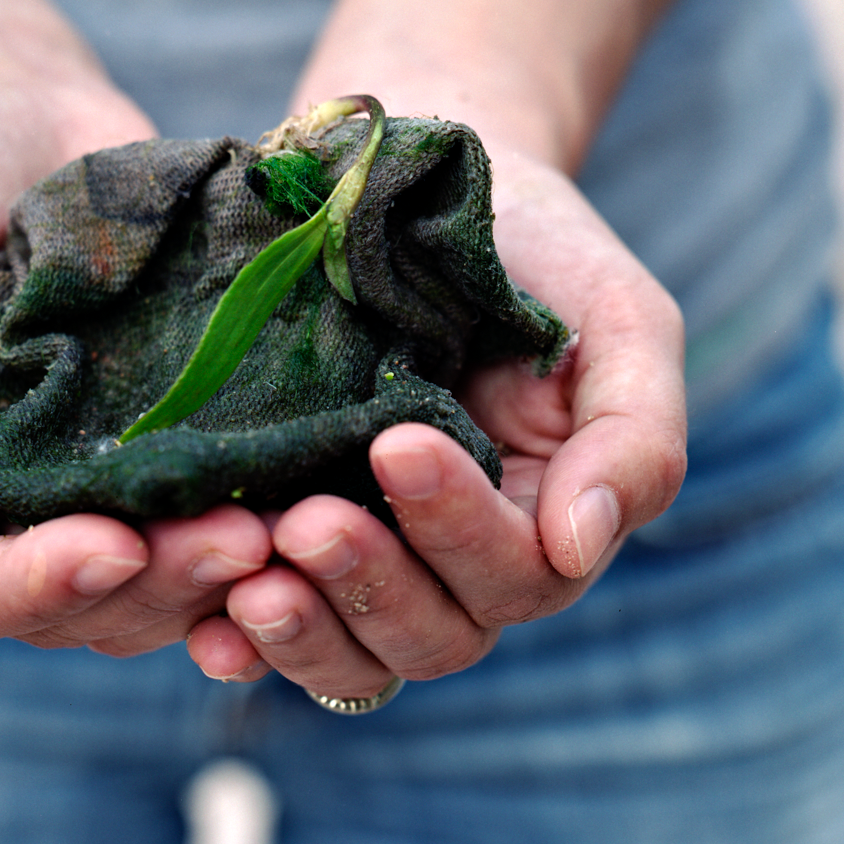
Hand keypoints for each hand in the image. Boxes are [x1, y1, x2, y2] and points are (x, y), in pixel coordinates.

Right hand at [0, 72, 281, 655]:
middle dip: (164, 585)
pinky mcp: (189, 443)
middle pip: (86, 611)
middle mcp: (19, 518)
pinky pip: (233, 511)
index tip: (110, 545)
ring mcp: (111, 489)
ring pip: (173, 585)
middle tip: (244, 538)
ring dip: (231, 572)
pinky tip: (333, 497)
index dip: (33, 590)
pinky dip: (283, 522)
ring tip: (299, 526)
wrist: (6, 100)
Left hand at [183, 148, 687, 696]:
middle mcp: (461, 566)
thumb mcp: (620, 320)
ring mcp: (376, 565)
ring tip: (250, 585)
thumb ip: (635, 435)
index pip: (517, 571)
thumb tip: (581, 546)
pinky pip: (274, 634)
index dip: (459, 525)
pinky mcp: (290, 550)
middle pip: (436, 635)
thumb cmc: (536, 252)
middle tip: (304, 523)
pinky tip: (208, 634)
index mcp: (548, 523)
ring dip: (304, 633)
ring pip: (357, 658)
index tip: (397, 443)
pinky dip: (241, 647)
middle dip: (371, 586)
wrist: (418, 185)